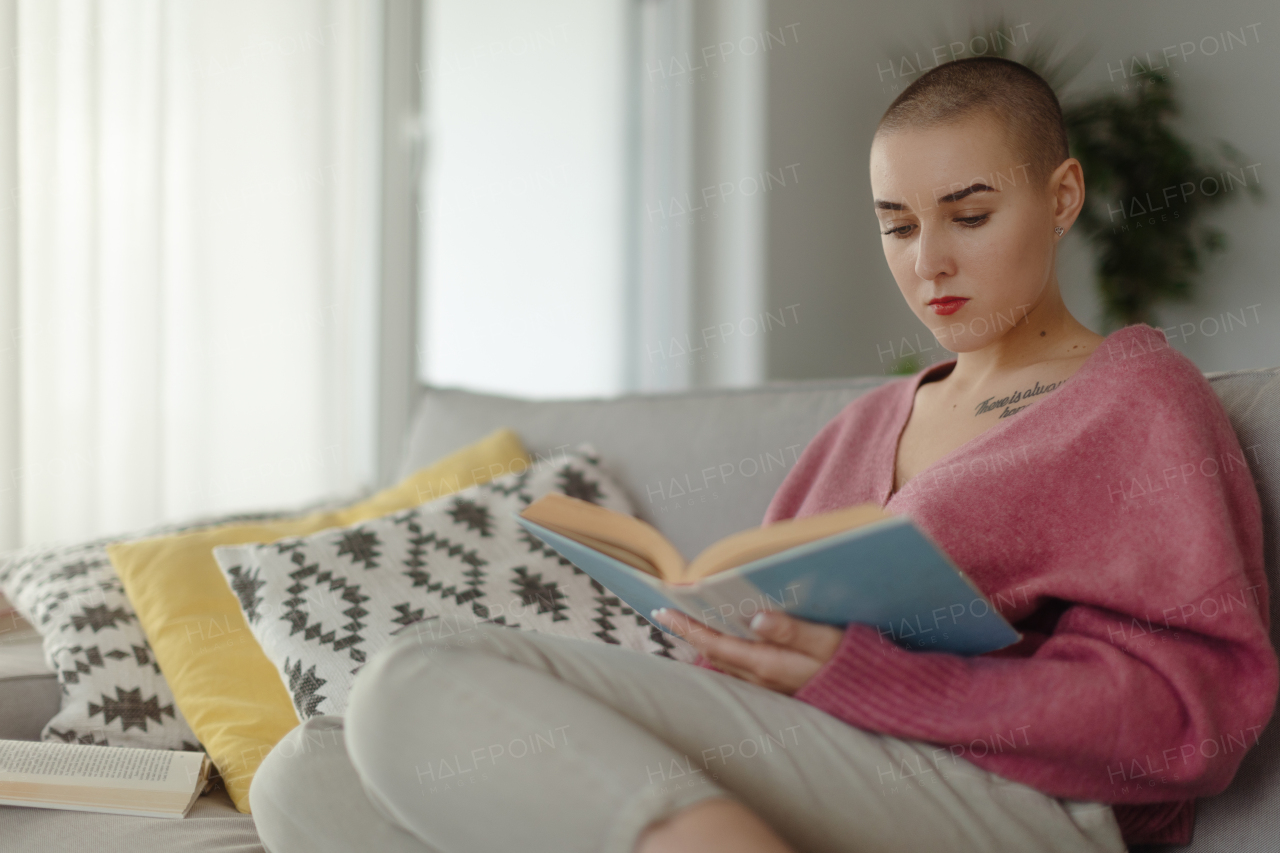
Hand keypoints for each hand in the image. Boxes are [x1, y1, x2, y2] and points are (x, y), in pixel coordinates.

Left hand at [651, 608, 843, 694]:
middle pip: (714, 652)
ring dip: (705, 642)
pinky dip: (724, 650)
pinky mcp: (778, 683)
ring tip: (688, 622)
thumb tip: (756, 617)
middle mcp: (762, 676)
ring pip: (724, 661)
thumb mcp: (826, 641)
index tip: (663, 609)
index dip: (687, 627)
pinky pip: (739, 666)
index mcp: (768, 663)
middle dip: (690, 632)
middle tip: (667, 610)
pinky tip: (724, 638)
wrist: (874, 693)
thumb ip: (792, 630)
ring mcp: (769, 683)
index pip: (715, 643)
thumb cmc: (851, 662)